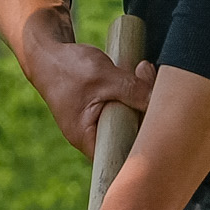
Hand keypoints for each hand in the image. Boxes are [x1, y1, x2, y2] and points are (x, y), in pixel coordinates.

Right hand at [18, 22, 154, 157]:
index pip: (120, 157)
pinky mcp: (104, 110)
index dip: (143, 147)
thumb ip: (132, 90)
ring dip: (143, 98)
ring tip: (143, 71)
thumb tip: (161, 101)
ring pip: (132, 120)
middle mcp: (92, 136)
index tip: (159, 125)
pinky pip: (127, 108)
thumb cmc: (68, 67)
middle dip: (146, 113)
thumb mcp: (103, 76)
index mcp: (86, 138)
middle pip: (131, 137)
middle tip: (150, 83)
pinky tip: (140, 73)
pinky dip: (136, 93)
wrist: (48, 52)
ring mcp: (98, 124)